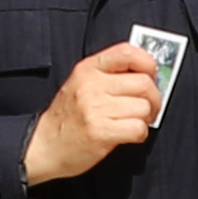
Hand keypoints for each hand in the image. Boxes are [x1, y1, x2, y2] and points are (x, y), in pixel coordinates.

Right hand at [25, 37, 163, 185]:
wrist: (43, 146)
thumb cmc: (65, 118)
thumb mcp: (79, 84)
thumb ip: (108, 74)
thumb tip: (146, 74)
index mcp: (87, 69)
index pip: (126, 52)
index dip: (147, 62)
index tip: (151, 75)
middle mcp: (92, 85)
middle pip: (143, 83)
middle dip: (154, 98)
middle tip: (150, 107)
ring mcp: (96, 109)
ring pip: (144, 107)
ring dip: (145, 118)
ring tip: (134, 122)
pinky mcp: (101, 132)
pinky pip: (138, 128)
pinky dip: (140, 133)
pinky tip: (130, 134)